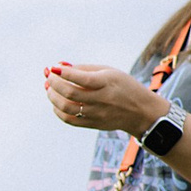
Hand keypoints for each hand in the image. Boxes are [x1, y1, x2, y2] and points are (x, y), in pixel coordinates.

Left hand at [44, 63, 166, 135]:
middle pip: (70, 93)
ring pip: (66, 107)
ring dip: (52, 97)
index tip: (53, 67)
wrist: (141, 112)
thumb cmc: (122, 86)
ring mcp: (97, 114)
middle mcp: (102, 99)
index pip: (82, 79)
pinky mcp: (93, 124)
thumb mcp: (109, 71)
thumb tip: (59, 66)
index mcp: (107, 83)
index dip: (64, 73)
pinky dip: (58, 110)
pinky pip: (69, 119)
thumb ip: (84, 68)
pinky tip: (56, 102)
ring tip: (49, 88)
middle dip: (54, 83)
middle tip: (49, 76)